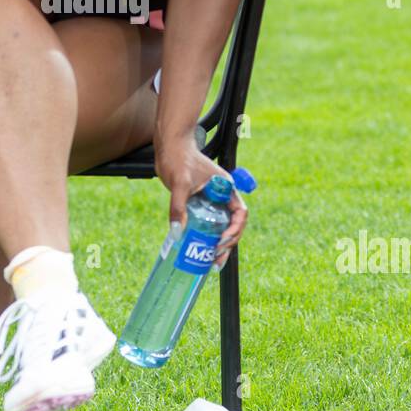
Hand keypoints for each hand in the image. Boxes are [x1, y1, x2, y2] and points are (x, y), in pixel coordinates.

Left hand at [154, 132, 248, 270]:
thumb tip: (177, 233)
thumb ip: (178, 207)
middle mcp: (222, 196)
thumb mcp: (179, 183)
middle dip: (228, 244)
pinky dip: (206, 238)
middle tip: (216, 261)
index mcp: (226, 188)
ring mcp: (211, 200)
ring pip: (221, 227)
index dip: (235, 230)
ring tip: (211, 263)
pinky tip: (198, 251)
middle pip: (232, 225)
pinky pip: (207, 224)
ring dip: (219, 245)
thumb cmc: (178, 158)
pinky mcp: (199, 203)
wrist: (169, 146)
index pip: (240, 214)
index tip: (221, 241)